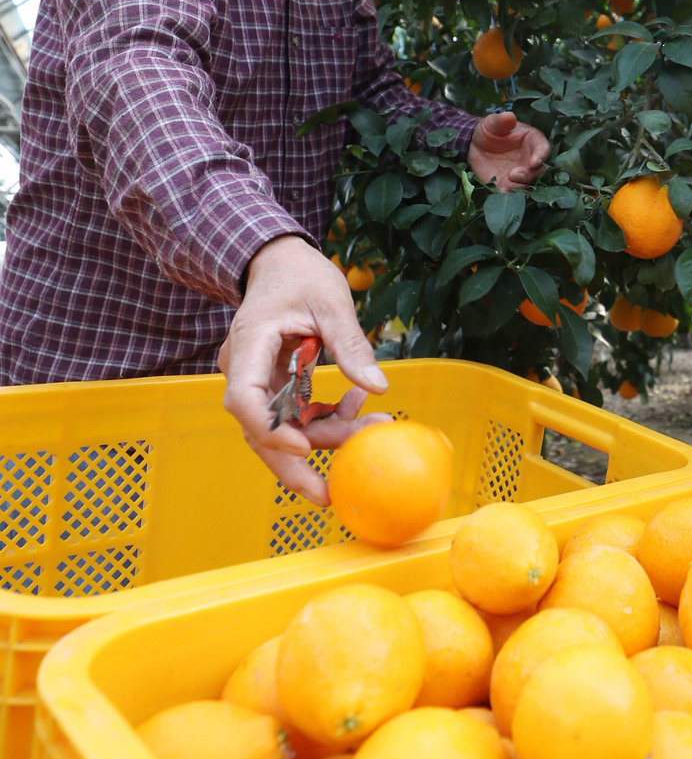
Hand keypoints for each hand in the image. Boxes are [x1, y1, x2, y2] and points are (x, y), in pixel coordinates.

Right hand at [221, 235, 389, 502]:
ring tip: (375, 426)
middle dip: (293, 466)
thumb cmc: (301, 274)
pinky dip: (326, 418)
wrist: (279, 263)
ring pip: (283, 428)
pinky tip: (359, 405)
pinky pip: (295, 415)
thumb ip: (351, 344)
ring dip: (326, 436)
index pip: (244, 400)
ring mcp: (257, 380)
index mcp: (249, 345)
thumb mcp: (331, 301)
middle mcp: (245, 369)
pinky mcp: (274, 386)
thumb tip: (379, 387)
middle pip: (260, 430)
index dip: (271, 430)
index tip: (305, 448)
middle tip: (329, 495)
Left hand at [468, 110, 549, 189]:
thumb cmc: (490, 130)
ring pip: (527, 184)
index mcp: (533, 141)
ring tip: (507, 185)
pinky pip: (511, 192)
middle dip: (529, 175)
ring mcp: (521, 174)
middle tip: (514, 174)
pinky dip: (507, 195)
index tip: (535, 161)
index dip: (541, 155)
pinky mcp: (508, 185)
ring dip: (519, 186)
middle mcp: (531, 160)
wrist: (475, 145)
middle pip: (539, 171)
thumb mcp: (493, 123)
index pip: (543, 149)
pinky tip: (499, 193)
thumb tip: (509, 116)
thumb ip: (501, 121)